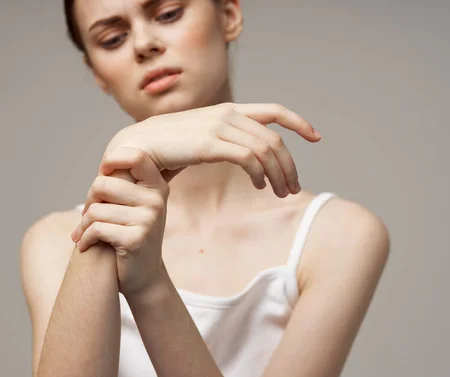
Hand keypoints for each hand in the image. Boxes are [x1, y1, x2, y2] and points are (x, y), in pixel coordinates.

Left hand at [71, 146, 168, 299]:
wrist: (143, 277)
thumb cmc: (130, 235)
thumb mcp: (134, 206)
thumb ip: (124, 185)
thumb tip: (105, 163)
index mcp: (157, 186)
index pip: (135, 156)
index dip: (112, 160)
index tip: (102, 175)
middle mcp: (156, 199)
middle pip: (102, 184)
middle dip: (88, 202)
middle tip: (87, 216)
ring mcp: (148, 219)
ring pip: (95, 210)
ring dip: (83, 225)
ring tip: (86, 233)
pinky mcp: (135, 239)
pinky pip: (96, 229)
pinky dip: (85, 239)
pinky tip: (86, 245)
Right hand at [103, 102, 321, 196]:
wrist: (134, 147)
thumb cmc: (166, 149)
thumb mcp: (200, 139)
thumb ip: (222, 141)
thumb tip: (243, 154)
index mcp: (227, 111)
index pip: (273, 111)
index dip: (298, 122)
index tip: (316, 137)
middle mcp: (226, 114)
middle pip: (274, 139)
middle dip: (289, 165)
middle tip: (293, 187)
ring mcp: (217, 127)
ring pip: (265, 150)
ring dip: (278, 174)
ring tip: (281, 193)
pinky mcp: (209, 143)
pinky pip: (248, 158)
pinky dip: (260, 173)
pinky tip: (260, 186)